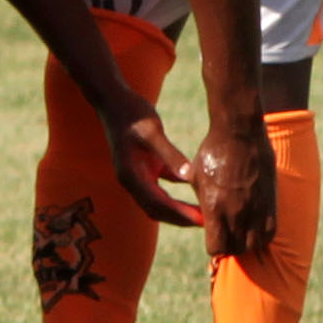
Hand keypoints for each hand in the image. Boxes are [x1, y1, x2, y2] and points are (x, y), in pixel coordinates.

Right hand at [105, 103, 204, 229]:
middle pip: (157, 210)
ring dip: (179, 210)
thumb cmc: (131, 113)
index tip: (202, 220)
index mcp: (130, 175)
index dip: (180, 214)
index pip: (157, 203)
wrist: (113, 99)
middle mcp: (132, 180)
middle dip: (181, 218)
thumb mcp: (152, 132)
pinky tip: (196, 195)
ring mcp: (138, 175)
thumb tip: (190, 177)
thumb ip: (170, 155)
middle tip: (209, 222)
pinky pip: (162, 189)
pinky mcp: (145, 168)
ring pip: (159, 203)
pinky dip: (177, 197)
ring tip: (204, 213)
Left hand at [190, 112, 278, 263]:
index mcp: (214, 207)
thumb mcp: (196, 176)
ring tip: (241, 230)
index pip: (216, 248)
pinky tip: (255, 225)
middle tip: (228, 234)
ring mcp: (256, 209)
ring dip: (247, 241)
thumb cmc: (212, 152)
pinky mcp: (271, 203)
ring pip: (255, 244)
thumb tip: (202, 217)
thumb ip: (200, 200)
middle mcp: (236, 213)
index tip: (213, 236)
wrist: (239, 133)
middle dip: (230, 246)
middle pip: (236, 250)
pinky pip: (270, 232)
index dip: (214, 246)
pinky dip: (262, 234)